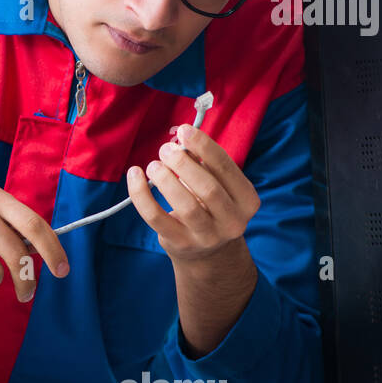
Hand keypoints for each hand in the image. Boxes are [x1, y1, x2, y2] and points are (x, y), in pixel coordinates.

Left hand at [126, 123, 259, 262]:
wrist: (206, 252)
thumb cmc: (209, 206)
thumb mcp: (216, 185)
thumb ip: (203, 163)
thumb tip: (180, 138)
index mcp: (247, 200)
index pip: (227, 169)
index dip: (205, 146)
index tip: (185, 130)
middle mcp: (232, 222)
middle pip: (208, 189)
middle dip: (184, 164)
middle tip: (166, 149)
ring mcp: (207, 237)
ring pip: (185, 205)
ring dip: (165, 179)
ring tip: (154, 165)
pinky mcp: (180, 243)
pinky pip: (156, 217)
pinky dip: (141, 194)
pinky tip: (135, 175)